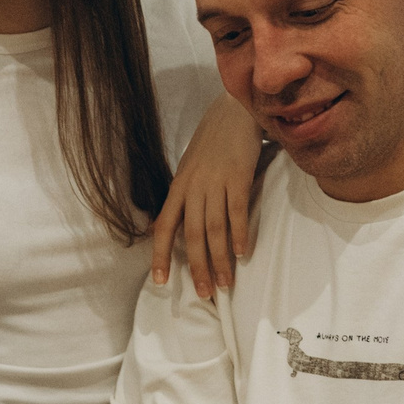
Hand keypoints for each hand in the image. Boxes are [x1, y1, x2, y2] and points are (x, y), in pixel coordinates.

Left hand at [150, 94, 265, 294]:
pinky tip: (242, 253)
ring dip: (220, 259)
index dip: (161, 256)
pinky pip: (237, 211)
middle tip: (204, 294)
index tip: (161, 282)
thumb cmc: (213, 143)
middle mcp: (193, 187)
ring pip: (214, 229)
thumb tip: (177, 227)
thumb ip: (186, 197)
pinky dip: (239, 234)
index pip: (164, 227)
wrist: (234, 110)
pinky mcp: (238, 176)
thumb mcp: (191, 169)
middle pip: (191, 235)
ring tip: (225, 284)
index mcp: (178, 187)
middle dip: (197, 268)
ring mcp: (215, 182)